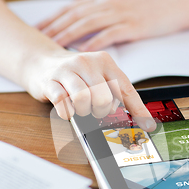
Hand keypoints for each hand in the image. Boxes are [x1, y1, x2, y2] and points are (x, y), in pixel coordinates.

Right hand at [25, 49, 155, 130]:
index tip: (147, 126)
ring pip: (84, 98)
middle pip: (104, 97)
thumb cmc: (76, 74)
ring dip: (84, 111)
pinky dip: (67, 112)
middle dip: (101, 111)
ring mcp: (66, 71)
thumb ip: (118, 94)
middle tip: (95, 109)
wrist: (41, 62)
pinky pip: (62, 102)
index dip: (137, 110)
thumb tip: (142, 119)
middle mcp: (86, 62)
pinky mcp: (49, 81)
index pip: (126, 89)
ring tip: (81, 108)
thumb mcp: (99, 77)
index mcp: (104, 62)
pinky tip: (68, 108)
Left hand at [37, 0, 188, 50]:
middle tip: (38, 40)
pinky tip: (84, 51)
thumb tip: (84, 28)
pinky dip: (94, 42)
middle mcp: (107, 4)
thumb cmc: (149, 7)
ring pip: (87, 23)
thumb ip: (102, 13)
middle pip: (74, 15)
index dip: (53, 18)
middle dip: (54, 27)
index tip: (37, 29)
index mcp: (103, 0)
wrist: (175, 3)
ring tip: (54, 46)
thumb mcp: (121, 4)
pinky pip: (109, 34)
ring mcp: (120, 14)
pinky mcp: (132, 25)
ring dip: (68, 35)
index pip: (71, 8)